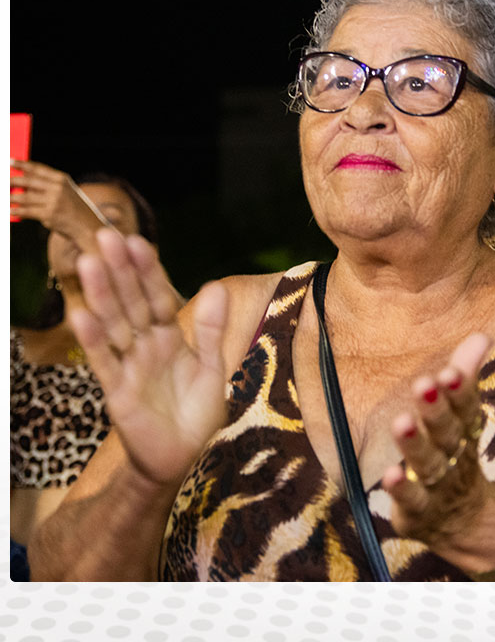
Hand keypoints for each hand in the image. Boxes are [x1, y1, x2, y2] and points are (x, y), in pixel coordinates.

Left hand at [10, 159, 107, 244]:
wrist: (88, 227)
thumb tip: (23, 179)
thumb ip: (47, 185)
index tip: (9, 161)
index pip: (38, 168)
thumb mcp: (66, 192)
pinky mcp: (48, 215)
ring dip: (10, 198)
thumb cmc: (74, 209)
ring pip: (24, 197)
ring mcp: (53, 201)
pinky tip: (10, 211)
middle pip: (28, 181)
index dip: (22, 164)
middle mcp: (58, 188)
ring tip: (4, 197)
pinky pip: (26, 211)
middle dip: (11, 181)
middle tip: (3, 182)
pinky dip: (16, 211)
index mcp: (62, 180)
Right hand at [67, 229, 228, 485]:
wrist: (186, 457)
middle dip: (119, 271)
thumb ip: (210, 329)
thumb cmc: (196, 412)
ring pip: (114, 325)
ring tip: (89, 263)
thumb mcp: (211, 367)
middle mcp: (145, 346)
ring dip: (101, 295)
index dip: (148, 271)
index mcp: (169, 337)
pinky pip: (104, 363)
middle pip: (131, 303)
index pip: (157, 297)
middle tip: (106, 235)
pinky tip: (80, 315)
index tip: (137, 241)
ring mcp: (129, 367)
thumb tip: (216, 285)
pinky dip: (93, 340)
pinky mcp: (118, 393)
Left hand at [382, 333, 490, 543]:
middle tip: (424, 384)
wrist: (464, 521)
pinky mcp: (419, 512)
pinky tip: (389, 475)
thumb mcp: (462, 419)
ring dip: (415, 444)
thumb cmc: (455, 457)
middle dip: (437, 410)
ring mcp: (438, 487)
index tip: (450, 370)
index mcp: (465, 432)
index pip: (466, 408)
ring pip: (428, 465)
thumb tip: (481, 335)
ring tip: (401, 422)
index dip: (460, 391)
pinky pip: (411, 501)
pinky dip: (402, 490)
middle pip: (448, 434)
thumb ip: (465, 377)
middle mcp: (455, 458)